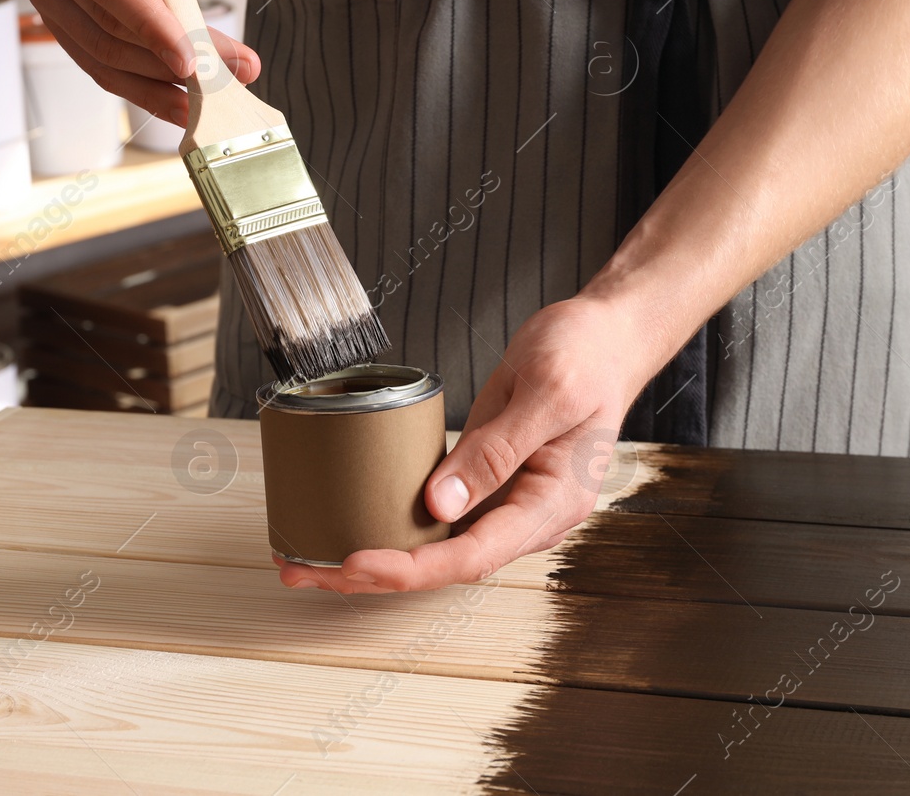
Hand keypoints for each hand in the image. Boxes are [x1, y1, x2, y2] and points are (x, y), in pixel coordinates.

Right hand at [11, 0, 261, 126]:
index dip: (145, 21)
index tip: (190, 56)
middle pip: (97, 16)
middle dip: (163, 55)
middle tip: (225, 75)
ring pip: (97, 49)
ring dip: (157, 80)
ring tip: (218, 85)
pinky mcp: (60, 10)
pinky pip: (97, 61)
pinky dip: (143, 85)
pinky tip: (183, 98)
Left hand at [274, 295, 656, 593]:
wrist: (605, 334)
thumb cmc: (588, 355)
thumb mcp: (545, 391)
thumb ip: (496, 450)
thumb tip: (438, 504)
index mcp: (553, 504)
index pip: (474, 555)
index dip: (412, 567)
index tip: (356, 562)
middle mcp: (527, 515)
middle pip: (445, 563)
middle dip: (373, 574)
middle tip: (304, 571)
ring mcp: (503, 500)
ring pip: (433, 545)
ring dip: (371, 556)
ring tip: (305, 559)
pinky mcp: (483, 479)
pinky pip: (434, 513)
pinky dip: (388, 521)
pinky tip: (344, 521)